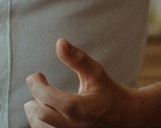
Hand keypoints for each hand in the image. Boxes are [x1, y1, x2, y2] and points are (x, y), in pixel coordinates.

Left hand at [24, 38, 142, 127]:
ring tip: (40, 97)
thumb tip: (60, 42)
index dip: (37, 86)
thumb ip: (77, 58)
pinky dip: (40, 122)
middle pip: (41, 115)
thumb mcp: (96, 72)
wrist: (125, 117)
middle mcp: (75, 126)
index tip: (35, 76)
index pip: (50, 99)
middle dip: (35, 97)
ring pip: (40, 127)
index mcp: (82, 109)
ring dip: (35, 111)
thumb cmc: (108, 91)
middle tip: (37, 83)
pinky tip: (45, 109)